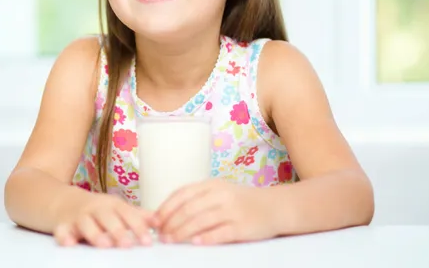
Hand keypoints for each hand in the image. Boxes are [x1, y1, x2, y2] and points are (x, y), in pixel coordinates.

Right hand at [54, 192, 156, 247]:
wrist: (62, 200)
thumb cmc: (96, 209)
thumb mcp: (117, 208)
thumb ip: (137, 215)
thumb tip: (160, 221)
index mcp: (112, 205)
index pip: (128, 214)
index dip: (138, 227)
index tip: (148, 241)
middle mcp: (96, 209)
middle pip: (108, 218)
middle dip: (118, 231)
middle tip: (128, 244)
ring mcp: (79, 216)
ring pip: (86, 223)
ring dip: (95, 233)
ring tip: (104, 244)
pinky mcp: (62, 224)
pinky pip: (62, 230)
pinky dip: (64, 236)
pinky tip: (69, 243)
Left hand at [156, 179, 279, 244]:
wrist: (274, 206)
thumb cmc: (241, 201)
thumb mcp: (219, 192)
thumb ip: (197, 200)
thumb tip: (167, 215)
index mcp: (211, 184)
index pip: (182, 194)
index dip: (166, 208)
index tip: (154, 221)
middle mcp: (220, 195)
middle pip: (189, 208)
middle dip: (171, 223)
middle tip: (160, 235)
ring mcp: (232, 210)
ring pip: (201, 220)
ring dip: (182, 232)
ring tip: (171, 241)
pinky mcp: (242, 226)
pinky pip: (220, 233)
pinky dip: (206, 238)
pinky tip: (195, 243)